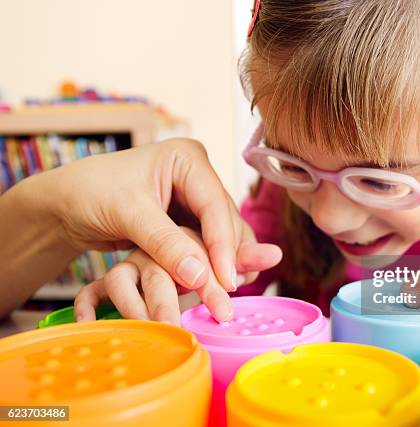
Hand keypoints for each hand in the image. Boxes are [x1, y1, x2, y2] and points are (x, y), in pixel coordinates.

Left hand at [37, 138, 281, 319]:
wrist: (65, 206)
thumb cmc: (90, 193)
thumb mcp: (128, 214)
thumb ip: (165, 243)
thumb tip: (200, 276)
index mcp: (188, 159)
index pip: (215, 205)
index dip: (222, 244)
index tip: (225, 280)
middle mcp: (198, 178)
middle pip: (225, 221)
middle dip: (226, 258)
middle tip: (226, 294)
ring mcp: (195, 200)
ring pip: (222, 236)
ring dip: (223, 265)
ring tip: (225, 295)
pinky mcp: (189, 222)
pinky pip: (208, 246)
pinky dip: (211, 267)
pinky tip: (216, 287)